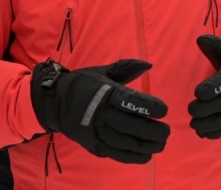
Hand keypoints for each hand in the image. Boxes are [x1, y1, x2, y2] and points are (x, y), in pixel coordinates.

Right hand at [30, 59, 168, 163]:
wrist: (54, 102)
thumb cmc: (84, 84)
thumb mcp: (103, 72)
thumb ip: (126, 68)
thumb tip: (148, 65)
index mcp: (105, 93)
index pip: (130, 101)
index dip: (149, 107)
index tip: (164, 110)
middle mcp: (100, 113)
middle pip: (129, 125)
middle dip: (152, 131)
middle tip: (167, 131)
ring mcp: (95, 131)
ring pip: (124, 142)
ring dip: (146, 145)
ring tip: (161, 143)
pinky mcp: (92, 145)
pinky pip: (115, 153)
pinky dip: (133, 156)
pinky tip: (147, 155)